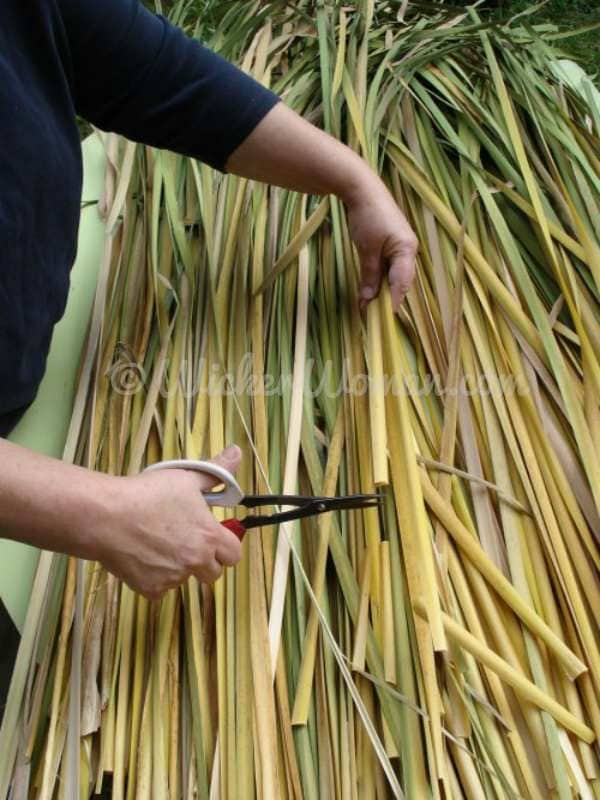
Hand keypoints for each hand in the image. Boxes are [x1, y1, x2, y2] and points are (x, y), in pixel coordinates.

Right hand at [94, 445, 242, 598]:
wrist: (106, 516)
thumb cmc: (146, 494)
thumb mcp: (186, 477)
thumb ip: (217, 471)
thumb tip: (236, 453)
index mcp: (209, 536)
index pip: (234, 554)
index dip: (226, 545)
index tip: (213, 536)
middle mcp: (195, 561)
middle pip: (213, 573)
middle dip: (204, 560)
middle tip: (186, 541)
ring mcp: (173, 578)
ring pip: (184, 578)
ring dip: (178, 567)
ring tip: (157, 542)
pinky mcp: (150, 589)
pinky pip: (160, 588)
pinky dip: (154, 576)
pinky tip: (142, 555)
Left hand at [345, 175, 417, 310]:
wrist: (362, 190)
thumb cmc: (367, 216)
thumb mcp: (366, 249)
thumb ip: (369, 275)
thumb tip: (368, 301)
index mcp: (407, 250)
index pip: (402, 283)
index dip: (393, 302)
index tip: (383, 319)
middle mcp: (408, 251)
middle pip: (400, 283)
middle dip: (386, 300)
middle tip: (372, 318)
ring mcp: (401, 249)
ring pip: (393, 278)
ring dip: (381, 292)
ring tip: (368, 309)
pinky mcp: (392, 247)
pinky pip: (387, 269)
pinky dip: (378, 280)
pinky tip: (368, 292)